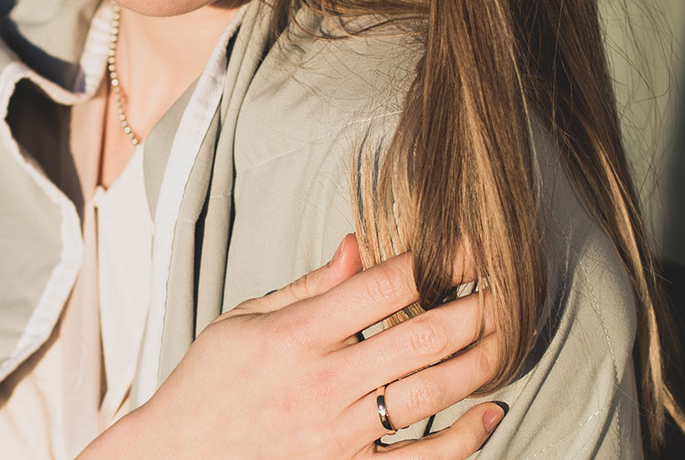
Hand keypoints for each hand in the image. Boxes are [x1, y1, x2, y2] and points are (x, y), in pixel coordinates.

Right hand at [82, 235, 503, 458]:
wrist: (177, 456)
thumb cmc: (208, 382)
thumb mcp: (245, 319)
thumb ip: (308, 287)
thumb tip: (359, 245)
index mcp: (295, 336)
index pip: (382, 287)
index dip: (433, 262)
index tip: (467, 246)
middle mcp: (322, 384)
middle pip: (421, 339)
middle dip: (474, 308)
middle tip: (505, 287)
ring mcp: (339, 436)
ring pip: (432, 395)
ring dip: (481, 361)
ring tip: (507, 334)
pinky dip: (465, 439)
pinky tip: (492, 411)